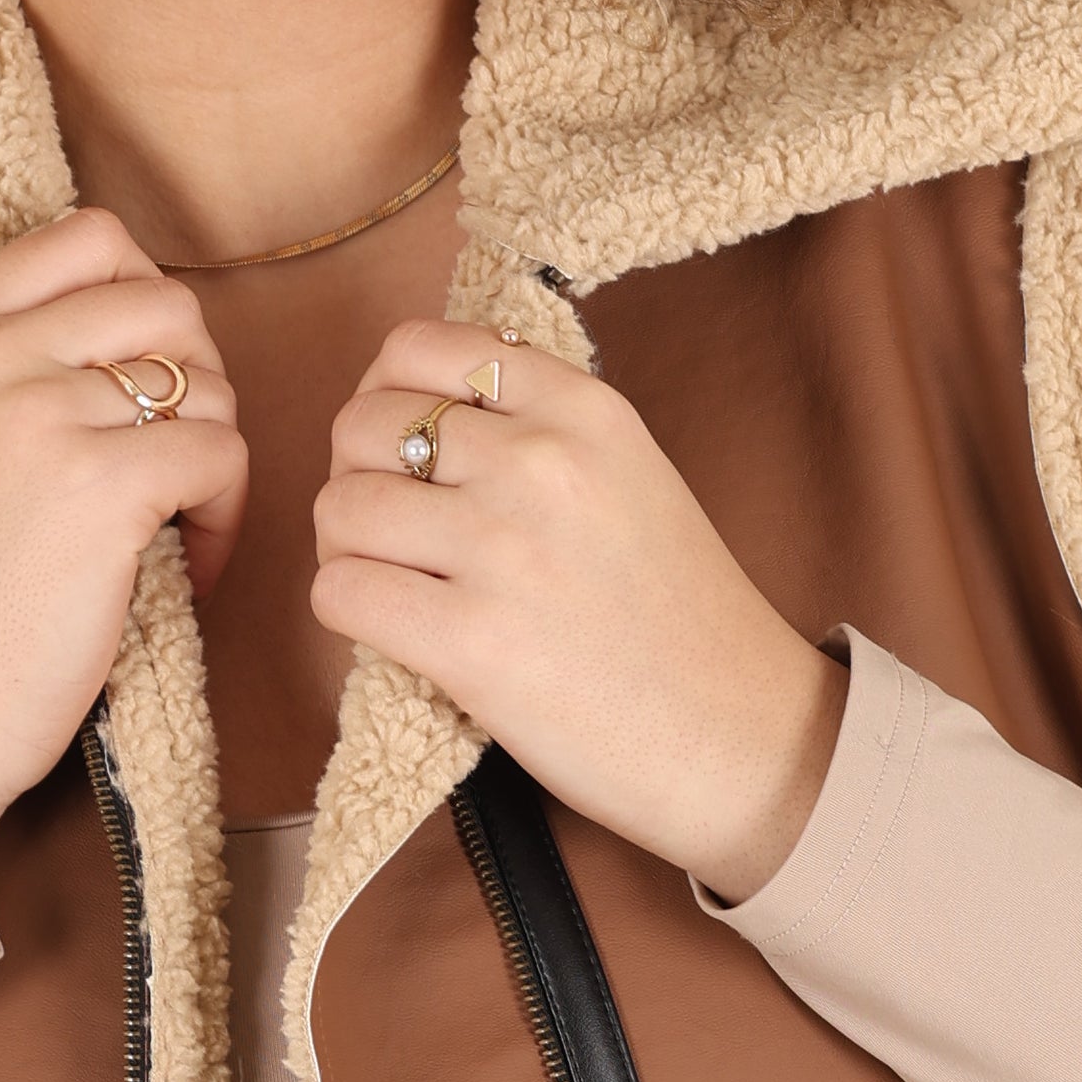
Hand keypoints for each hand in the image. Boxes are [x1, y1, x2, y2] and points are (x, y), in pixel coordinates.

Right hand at [0, 212, 245, 881]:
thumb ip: (21, 349)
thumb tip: (147, 298)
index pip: (92, 237)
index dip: (146, 306)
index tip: (138, 386)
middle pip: (167, 300)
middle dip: (198, 382)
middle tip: (172, 463)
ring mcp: (35, 413)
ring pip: (206, 380)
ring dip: (215, 454)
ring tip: (177, 524)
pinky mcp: (96, 486)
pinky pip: (223, 456)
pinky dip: (225, 517)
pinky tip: (189, 567)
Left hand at [310, 326, 848, 900]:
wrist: (742, 734)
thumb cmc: (682, 617)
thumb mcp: (630, 475)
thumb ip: (537, 430)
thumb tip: (414, 409)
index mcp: (583, 409)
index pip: (417, 348)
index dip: (384, 396)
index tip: (403, 449)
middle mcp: (540, 462)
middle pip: (363, 424)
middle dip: (357, 477)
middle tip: (396, 532)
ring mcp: (503, 548)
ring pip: (339, 507)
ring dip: (349, 550)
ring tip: (397, 584)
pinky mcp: (470, 641)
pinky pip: (340, 592)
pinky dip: (349, 613)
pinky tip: (398, 632)